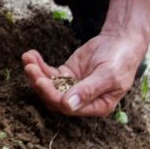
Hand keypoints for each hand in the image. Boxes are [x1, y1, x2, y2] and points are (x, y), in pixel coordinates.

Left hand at [22, 30, 146, 116]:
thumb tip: (68, 106)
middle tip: (30, 68)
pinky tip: (31, 55)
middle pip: (55, 98)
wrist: (122, 40)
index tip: (41, 81)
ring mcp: (73, 87)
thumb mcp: (108, 75)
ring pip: (49, 86)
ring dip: (36, 74)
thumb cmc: (121, 59)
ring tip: (27, 58)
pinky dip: (39, 65)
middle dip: (40, 84)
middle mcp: (82, 101)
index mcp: (96, 106)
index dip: (53, 96)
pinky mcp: (68, 74)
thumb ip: (88, 90)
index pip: (69, 108)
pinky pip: (50, 74)